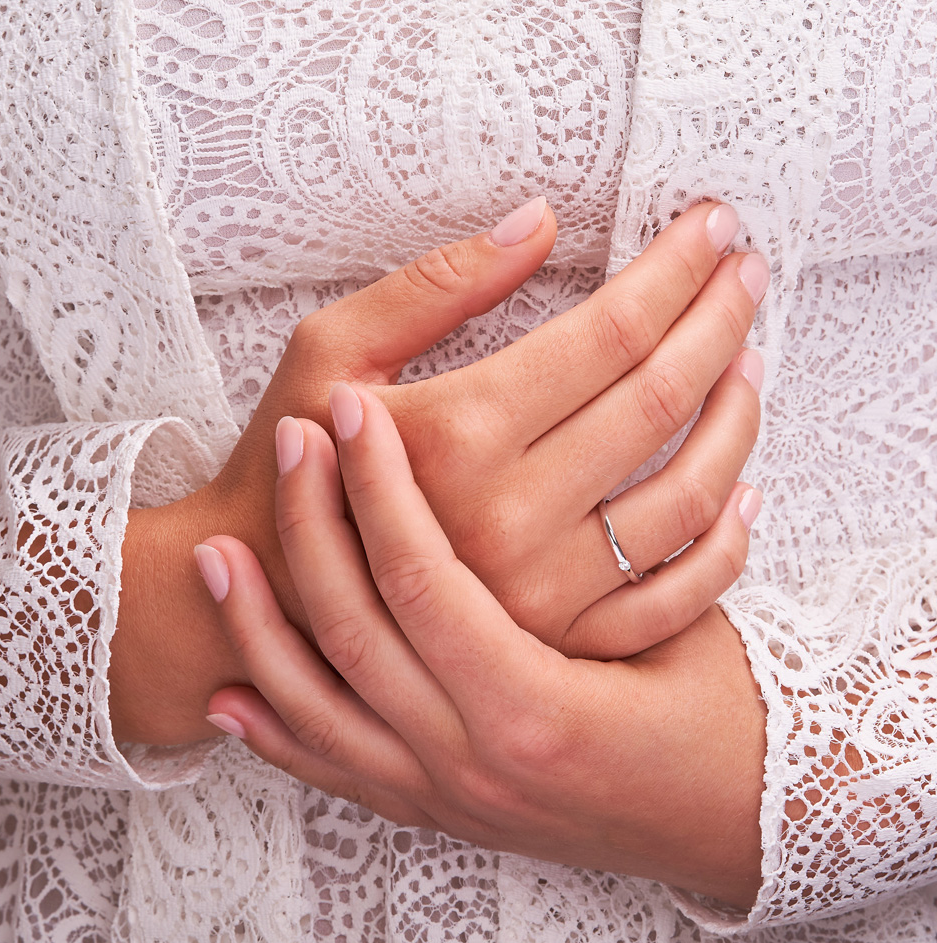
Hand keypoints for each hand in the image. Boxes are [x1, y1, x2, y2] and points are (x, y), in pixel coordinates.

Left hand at [204, 388, 766, 906]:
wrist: (729, 833)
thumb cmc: (723, 725)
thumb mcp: (693, 628)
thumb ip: (625, 538)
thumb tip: (612, 420)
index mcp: (537, 711)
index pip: (424, 582)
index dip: (381, 490)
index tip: (354, 413)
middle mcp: (474, 761)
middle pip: (357, 630)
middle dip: (313, 528)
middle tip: (292, 440)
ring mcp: (443, 793)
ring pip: (320, 710)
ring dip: (259, 627)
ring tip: (215, 557)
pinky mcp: (433, 809)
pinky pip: (334, 775)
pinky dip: (278, 731)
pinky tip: (232, 698)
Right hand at [226, 198, 764, 655]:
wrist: (271, 595)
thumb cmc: (293, 461)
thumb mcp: (328, 350)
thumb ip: (434, 285)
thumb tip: (538, 223)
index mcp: (457, 434)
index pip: (608, 333)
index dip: (673, 270)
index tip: (711, 227)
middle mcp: (512, 518)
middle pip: (660, 403)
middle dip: (719, 319)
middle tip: (745, 271)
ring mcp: (542, 592)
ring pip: (689, 498)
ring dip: (738, 419)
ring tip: (748, 361)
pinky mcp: (557, 642)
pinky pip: (675, 598)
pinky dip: (726, 542)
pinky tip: (743, 489)